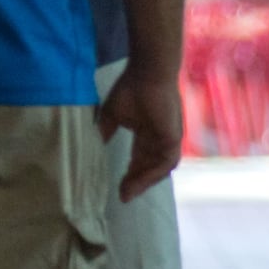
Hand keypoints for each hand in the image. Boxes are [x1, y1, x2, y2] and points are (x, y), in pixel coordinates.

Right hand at [98, 62, 183, 199]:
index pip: (140, 158)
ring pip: (158, 168)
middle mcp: (159, 138)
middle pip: (149, 167)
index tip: (118, 186)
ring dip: (144, 181)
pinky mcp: (173, 138)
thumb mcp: (112, 115)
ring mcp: (168, 139)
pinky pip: (166, 163)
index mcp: (147, 132)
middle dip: (135, 182)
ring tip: (128, 192)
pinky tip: (139, 182)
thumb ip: (106, 132)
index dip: (130, 173)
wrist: (147, 73)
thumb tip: (95, 147)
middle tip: (121, 195)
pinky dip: (153, 174)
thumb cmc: (131, 88)